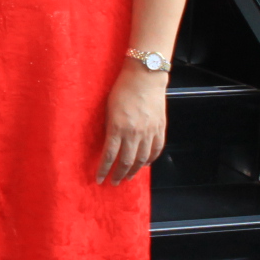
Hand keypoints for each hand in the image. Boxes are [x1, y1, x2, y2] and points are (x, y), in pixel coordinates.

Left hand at [97, 67, 168, 182]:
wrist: (145, 77)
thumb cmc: (122, 89)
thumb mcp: (109, 109)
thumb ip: (110, 128)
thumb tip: (109, 145)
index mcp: (117, 127)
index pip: (109, 156)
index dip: (103, 170)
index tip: (99, 179)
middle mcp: (134, 133)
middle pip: (126, 161)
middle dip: (118, 175)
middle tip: (113, 182)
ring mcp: (149, 131)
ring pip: (141, 159)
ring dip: (134, 171)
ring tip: (128, 177)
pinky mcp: (160, 128)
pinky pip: (156, 150)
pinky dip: (150, 160)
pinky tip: (144, 165)